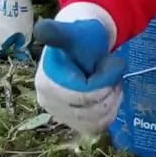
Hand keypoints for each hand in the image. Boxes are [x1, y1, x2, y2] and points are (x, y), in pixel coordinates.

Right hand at [32, 3, 124, 137]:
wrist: (85, 45)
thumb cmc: (81, 37)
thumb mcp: (72, 33)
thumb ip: (59, 34)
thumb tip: (41, 28)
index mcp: (46, 84)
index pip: (82, 95)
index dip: (104, 81)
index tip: (113, 62)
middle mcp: (48, 102)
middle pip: (89, 111)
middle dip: (110, 91)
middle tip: (114, 72)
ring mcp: (60, 114)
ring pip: (94, 123)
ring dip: (112, 102)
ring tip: (113, 82)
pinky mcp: (72, 121)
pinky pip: (93, 128)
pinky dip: (108, 114)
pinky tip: (111, 96)